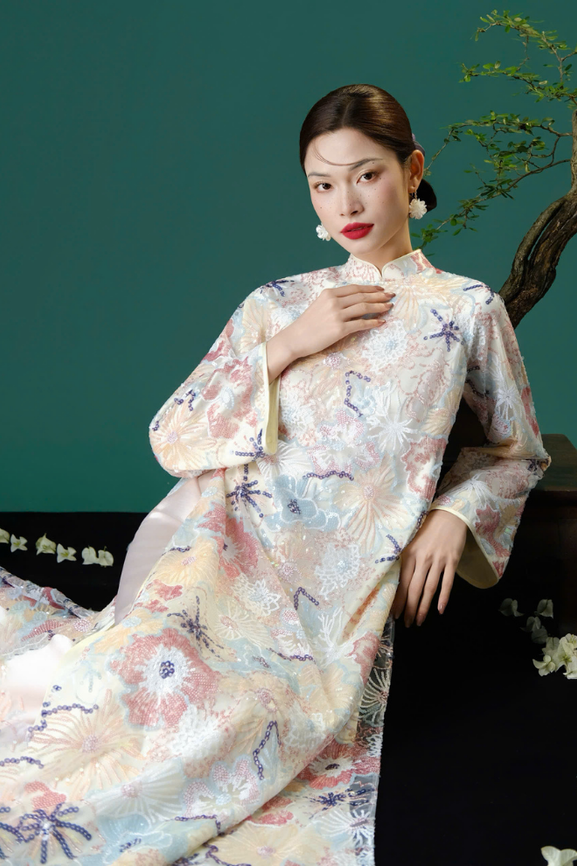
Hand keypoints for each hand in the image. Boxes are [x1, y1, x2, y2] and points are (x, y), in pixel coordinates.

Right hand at [280, 284, 395, 360]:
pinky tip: (381, 322)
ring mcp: (337, 315)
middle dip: (379, 296)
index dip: (370, 289)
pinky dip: (373, 322)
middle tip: (391, 296)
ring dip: (379, 307)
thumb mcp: (319, 305)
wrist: (295, 338)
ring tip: (389, 307)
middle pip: (362, 296)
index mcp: (329, 294)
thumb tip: (353, 301)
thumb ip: (334, 300)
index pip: (355, 288)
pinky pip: (361, 324)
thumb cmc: (307, 324)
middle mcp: (334, 302)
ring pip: (364, 308)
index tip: (380, 290)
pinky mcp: (339, 329)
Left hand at [390, 509, 467, 626]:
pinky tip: (440, 610)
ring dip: (424, 607)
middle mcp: (422, 558)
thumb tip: (398, 581)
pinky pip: (447, 582)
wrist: (449, 515)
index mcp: (409, 554)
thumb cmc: (428, 529)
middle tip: (407, 623)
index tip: (395, 614)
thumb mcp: (412, 542)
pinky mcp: (452, 560)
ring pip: (429, 588)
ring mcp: (438, 560)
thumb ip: (406, 560)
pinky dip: (443, 597)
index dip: (398, 600)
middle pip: (414, 589)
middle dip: (409, 608)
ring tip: (419, 621)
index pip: (402, 582)